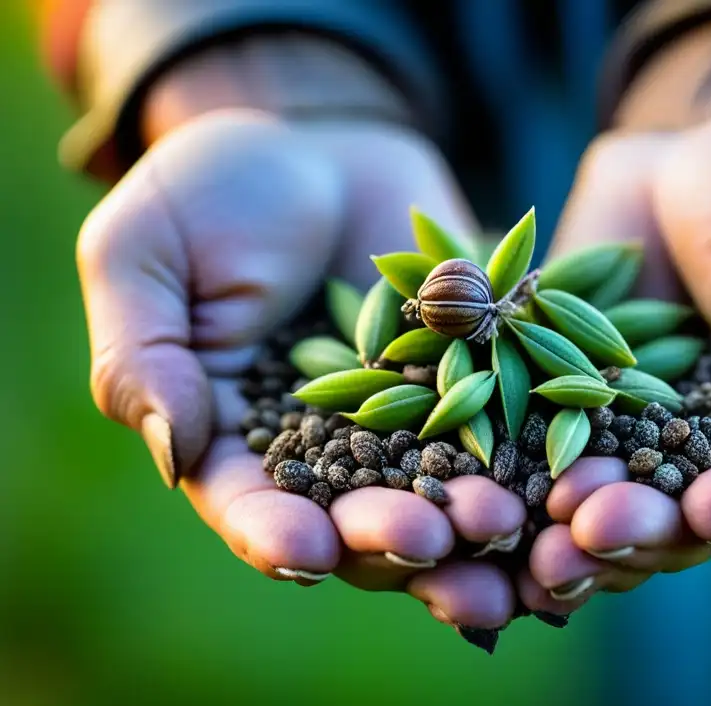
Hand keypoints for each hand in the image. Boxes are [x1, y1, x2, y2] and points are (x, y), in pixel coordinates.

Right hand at [77, 109, 524, 628]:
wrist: (316, 141)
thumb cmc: (209, 191)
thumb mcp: (144, 254)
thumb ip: (146, 354)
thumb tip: (174, 449)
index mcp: (234, 435)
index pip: (248, 502)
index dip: (274, 532)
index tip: (308, 550)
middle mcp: (326, 447)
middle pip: (355, 513)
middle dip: (392, 536)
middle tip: (431, 545)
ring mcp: (406, 421)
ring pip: (437, 488)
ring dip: (470, 520)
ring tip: (503, 529)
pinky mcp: (472, 382)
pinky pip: (502, 423)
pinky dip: (528, 451)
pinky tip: (559, 471)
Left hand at [523, 104, 710, 607]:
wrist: (695, 145)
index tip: (710, 514)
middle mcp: (703, 443)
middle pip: (674, 511)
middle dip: (639, 529)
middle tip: (595, 531)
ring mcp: (624, 423)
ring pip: (600, 494)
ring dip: (569, 524)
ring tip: (538, 539)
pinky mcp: (556, 392)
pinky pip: (534, 443)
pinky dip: (513, 476)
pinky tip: (491, 498)